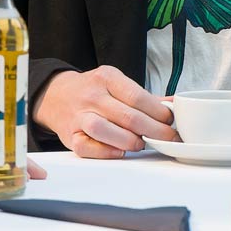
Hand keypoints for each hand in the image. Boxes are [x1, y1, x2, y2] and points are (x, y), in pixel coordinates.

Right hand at [34, 67, 176, 157]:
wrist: (55, 95)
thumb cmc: (93, 91)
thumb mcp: (117, 83)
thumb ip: (145, 97)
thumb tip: (175, 105)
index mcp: (107, 77)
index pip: (138, 97)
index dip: (159, 112)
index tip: (171, 122)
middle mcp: (92, 96)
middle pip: (128, 116)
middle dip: (155, 131)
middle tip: (169, 139)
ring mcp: (79, 116)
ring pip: (106, 131)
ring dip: (131, 141)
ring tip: (143, 144)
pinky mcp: (69, 136)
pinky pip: (87, 147)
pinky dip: (106, 152)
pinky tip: (120, 152)